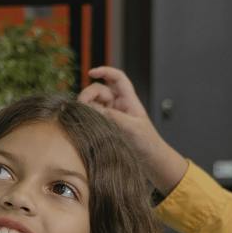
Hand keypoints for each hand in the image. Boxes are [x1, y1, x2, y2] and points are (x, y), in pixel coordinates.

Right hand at [78, 65, 186, 194]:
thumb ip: (113, 117)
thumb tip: (92, 108)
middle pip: (100, 90)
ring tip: (81, 116)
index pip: (117, 78)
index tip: (91, 72)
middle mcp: (119, 105)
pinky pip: (92, 117)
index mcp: (129, 100)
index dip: (105, 71)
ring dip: (85, 106)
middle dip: (89, 93)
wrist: (150, 161)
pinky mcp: (105, 127)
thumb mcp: (132, 128)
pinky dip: (85, 117)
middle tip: (80, 105)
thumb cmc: (147, 143)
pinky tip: (82, 122)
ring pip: (93, 104)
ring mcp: (111, 116)